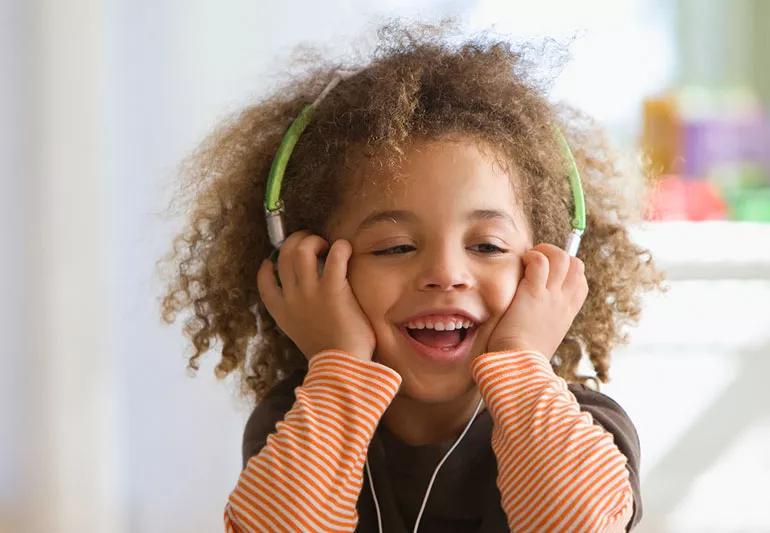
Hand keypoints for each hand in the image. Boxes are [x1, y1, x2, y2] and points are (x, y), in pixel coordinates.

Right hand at [257, 230, 375, 361]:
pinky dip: (340, 247)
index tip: (272, 261)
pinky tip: (346, 249)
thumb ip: (299, 316)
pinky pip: (335, 257)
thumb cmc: (330, 355)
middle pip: (284, 256)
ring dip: (313, 240)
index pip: (264, 283)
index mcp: (282, 312)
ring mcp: (310, 293)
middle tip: (313, 243)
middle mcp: (292, 298)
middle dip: (296, 241)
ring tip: (327, 245)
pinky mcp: (333, 290)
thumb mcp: (302, 335)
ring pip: (301, 250)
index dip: (267, 267)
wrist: (341, 367)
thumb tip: (308, 306)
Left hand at [487, 243, 588, 359]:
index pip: (579, 279)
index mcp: (569, 311)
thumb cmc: (525, 354)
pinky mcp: (533, 293)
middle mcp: (564, 301)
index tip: (546, 272)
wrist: (519, 366)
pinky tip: (520, 265)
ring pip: (561, 257)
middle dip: (557, 253)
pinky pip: (539, 261)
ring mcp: (551, 296)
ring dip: (543, 251)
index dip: (565, 269)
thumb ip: (545, 317)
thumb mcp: (545, 334)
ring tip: (528, 260)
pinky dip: (530, 256)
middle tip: (535, 260)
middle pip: (575, 263)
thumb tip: (534, 309)